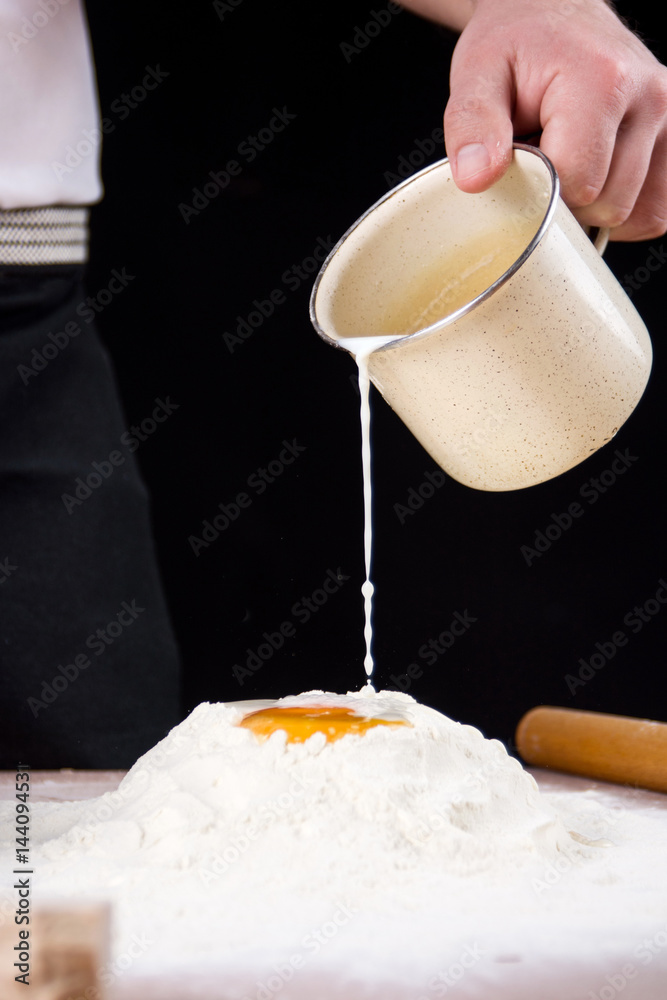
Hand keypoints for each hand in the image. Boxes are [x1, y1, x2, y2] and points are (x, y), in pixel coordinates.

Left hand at [443, 0, 666, 240]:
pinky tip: (595, 180)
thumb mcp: (478, 74)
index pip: (577, 182)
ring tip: (569, 161)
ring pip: (636, 214)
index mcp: (604, 81)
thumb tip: (475, 179)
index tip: (523, 160)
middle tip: (543, 159)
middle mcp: (652, 98)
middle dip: (567, 200)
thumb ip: (471, 125)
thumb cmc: (518, 45)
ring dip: (594, 205)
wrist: (555, 12)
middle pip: (609, 205)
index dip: (540, 189)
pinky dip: (623, 210)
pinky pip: (656, 211)